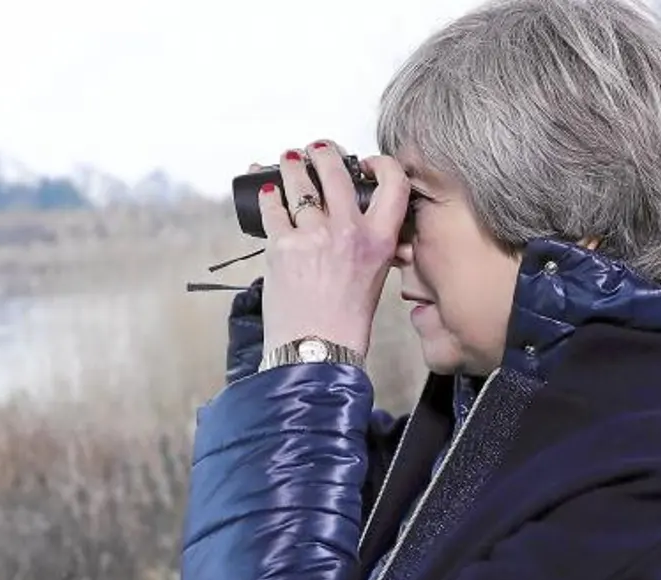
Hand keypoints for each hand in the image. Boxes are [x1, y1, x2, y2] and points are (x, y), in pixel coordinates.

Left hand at [255, 140, 409, 358]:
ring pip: (300, 183)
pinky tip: (268, 193)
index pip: (392, 182)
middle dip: (323, 152)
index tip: (367, 162)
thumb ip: (370, 242)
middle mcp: (348, 231)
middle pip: (336, 171)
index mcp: (380, 240)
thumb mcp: (374, 276)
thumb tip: (356, 218)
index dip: (380, 163)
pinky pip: (273, 209)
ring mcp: (313, 236)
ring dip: (292, 166)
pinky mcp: (281, 246)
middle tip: (317, 149)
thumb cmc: (345, 322)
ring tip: (289, 161)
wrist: (315, 350)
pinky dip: (269, 198)